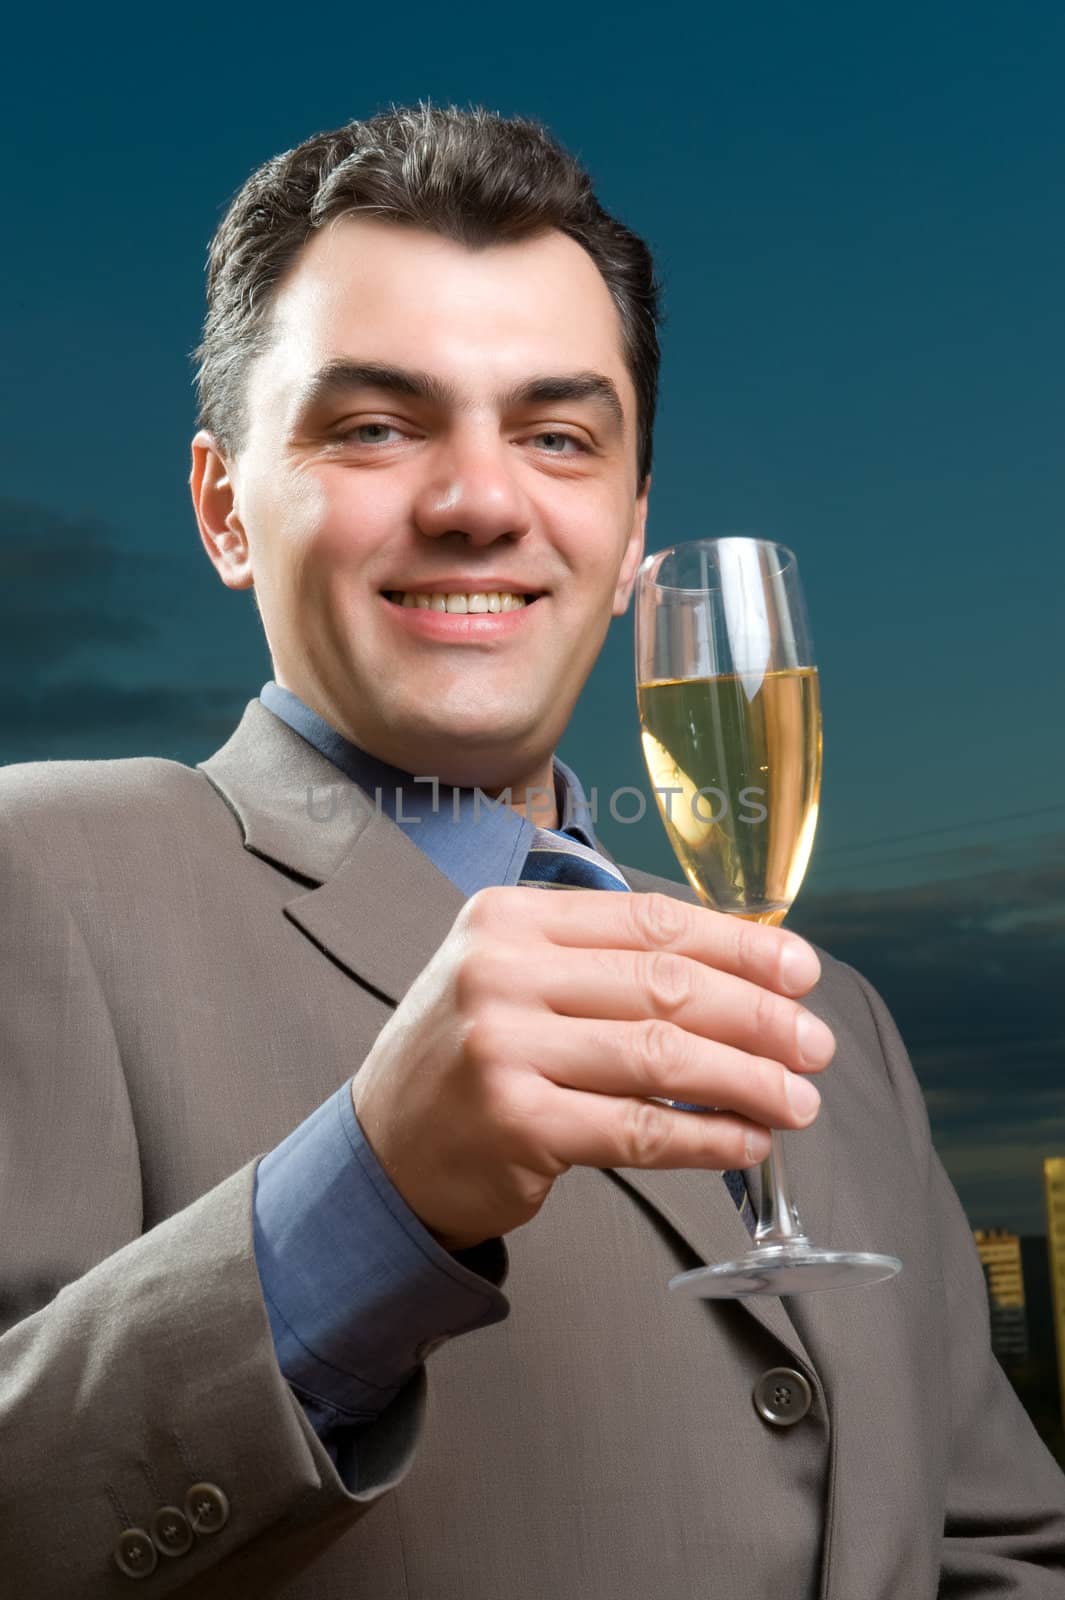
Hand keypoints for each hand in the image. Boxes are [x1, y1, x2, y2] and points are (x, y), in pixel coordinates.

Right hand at [351, 888, 834, 1251]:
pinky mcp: (514, 1123)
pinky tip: (747, 1140)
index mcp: (507, 918)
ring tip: (798, 1099)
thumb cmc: (467, 1058)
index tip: (800, 971)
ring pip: (661, 1056)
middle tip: (814, 1043)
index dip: (737, 946)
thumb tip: (741, 974)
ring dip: (748, 1079)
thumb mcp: (510, 978)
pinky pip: (637, 1128)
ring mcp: (501, 1046)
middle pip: (664, 984)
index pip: (648, 920)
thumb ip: (602, 963)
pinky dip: (705, 1136)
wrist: (381, 1149)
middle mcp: (499, 971)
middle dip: (758, 1015)